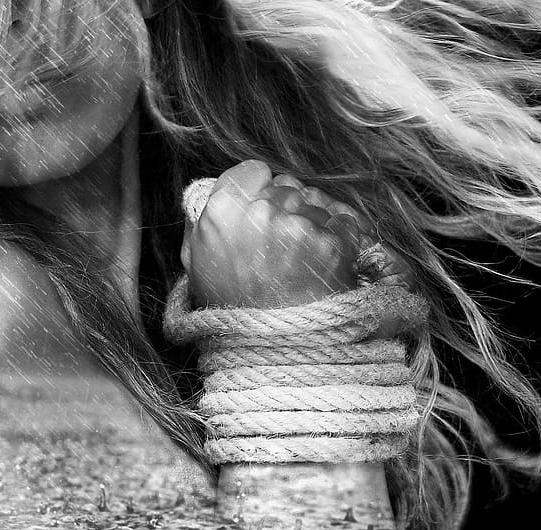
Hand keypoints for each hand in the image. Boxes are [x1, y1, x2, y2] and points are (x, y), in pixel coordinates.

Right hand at [181, 160, 372, 308]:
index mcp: (222, 212)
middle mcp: (261, 211)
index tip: (263, 209)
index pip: (253, 171)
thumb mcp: (198, 265)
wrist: (276, 348)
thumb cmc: (235, 309)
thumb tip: (204, 193)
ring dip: (315, 225)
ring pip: (317, 203)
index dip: (260, 189)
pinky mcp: (332, 242)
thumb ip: (202, 224)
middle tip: (283, 247)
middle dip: (289, 208)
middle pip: (288, 186)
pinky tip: (322, 267)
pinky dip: (339, 241)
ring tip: (302, 263)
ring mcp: (299, 225)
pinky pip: (342, 223)